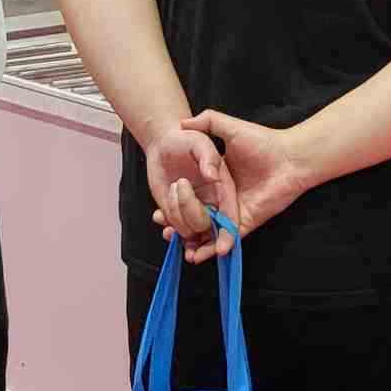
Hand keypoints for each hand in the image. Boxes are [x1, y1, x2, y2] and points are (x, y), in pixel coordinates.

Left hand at [143, 124, 240, 263]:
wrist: (164, 143)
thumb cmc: (185, 139)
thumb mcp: (199, 141)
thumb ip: (208, 156)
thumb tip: (213, 176)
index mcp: (224, 186)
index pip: (231, 214)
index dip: (229, 233)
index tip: (222, 249)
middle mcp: (212, 200)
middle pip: (211, 228)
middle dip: (201, 241)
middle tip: (190, 252)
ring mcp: (196, 206)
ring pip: (192, 229)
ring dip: (178, 226)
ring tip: (163, 214)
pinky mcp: (179, 209)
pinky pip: (176, 225)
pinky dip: (168, 225)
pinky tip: (159, 215)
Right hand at [176, 110, 313, 250]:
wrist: (291, 158)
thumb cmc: (264, 142)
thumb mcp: (231, 128)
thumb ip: (208, 122)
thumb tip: (182, 123)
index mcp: (218, 178)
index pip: (192, 195)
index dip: (176, 203)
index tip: (158, 211)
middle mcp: (224, 197)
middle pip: (197, 215)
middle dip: (180, 226)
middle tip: (163, 232)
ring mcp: (235, 211)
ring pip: (209, 231)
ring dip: (194, 243)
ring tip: (179, 250)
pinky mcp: (246, 222)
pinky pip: (226, 238)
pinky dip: (213, 249)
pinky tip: (198, 255)